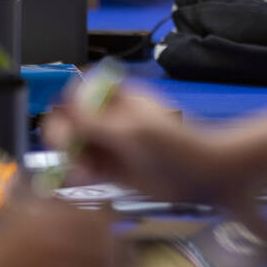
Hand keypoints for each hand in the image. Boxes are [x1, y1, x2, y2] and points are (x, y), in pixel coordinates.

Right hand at [44, 87, 233, 203]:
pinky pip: (83, 165)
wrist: (204, 175)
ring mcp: (109, 142)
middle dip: (63, 134)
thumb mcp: (133, 131)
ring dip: (70, 156)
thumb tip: (64, 105)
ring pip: (73, 144)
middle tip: (70, 150)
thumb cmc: (175, 146)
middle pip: (69, 118)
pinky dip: (79, 171)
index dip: (66, 102)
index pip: (78, 89)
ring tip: (82, 170)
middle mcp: (108, 116)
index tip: (68, 121)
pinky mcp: (111, 168)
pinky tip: (87, 177)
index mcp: (116, 96)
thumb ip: (96, 121)